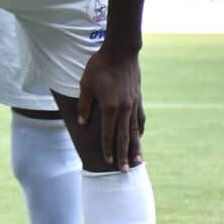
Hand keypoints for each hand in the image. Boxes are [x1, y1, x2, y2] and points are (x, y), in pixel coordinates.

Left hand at [75, 46, 143, 169]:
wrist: (121, 52)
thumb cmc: (99, 67)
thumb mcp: (85, 84)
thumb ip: (85, 105)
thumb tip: (83, 123)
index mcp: (110, 107)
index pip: (108, 133)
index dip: (107, 148)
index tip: (106, 162)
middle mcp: (125, 109)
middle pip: (124, 137)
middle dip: (123, 155)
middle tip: (125, 171)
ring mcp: (134, 104)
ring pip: (135, 130)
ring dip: (135, 146)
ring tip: (137, 160)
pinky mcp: (138, 98)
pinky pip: (140, 118)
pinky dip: (140, 129)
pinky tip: (140, 136)